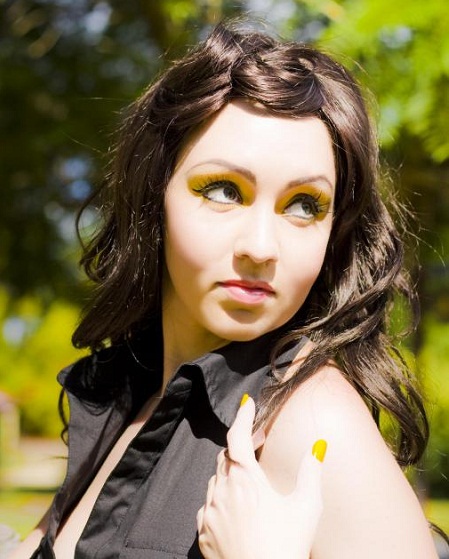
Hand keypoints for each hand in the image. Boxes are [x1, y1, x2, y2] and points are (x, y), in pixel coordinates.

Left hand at [197, 396, 325, 558]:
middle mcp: (223, 490)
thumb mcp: (306, 507)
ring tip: (247, 480)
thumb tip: (319, 446)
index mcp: (246, 479)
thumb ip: (311, 472)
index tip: (247, 403)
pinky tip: (234, 508)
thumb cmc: (286, 546)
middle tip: (254, 443)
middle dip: (238, 445)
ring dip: (229, 472)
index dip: (242, 416)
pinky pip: (208, 505)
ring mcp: (210, 512)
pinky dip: (219, 498)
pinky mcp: (203, 532)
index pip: (237, 436)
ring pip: (215, 479)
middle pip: (225, 455)